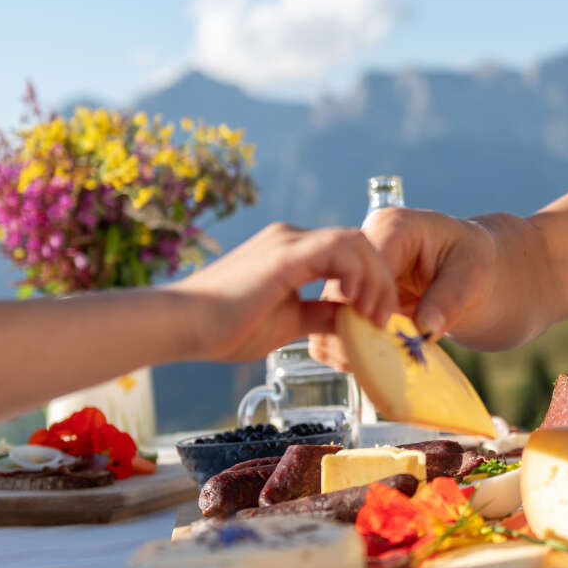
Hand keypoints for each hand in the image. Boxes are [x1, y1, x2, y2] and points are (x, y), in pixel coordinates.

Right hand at [175, 223, 397, 362]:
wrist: (180, 325)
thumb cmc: (223, 328)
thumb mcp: (287, 323)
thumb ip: (320, 316)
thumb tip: (352, 321)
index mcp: (292, 252)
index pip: (350, 254)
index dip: (373, 282)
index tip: (379, 318)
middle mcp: (292, 238)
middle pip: (360, 243)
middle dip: (382, 279)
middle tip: (386, 317)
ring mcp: (288, 241)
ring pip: (355, 241)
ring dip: (375, 277)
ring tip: (375, 315)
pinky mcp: (285, 253)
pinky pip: (338, 249)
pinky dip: (357, 273)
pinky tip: (357, 302)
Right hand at [309, 208, 498, 370]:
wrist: (466, 266)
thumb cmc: (470, 260)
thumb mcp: (471, 275)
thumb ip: (450, 299)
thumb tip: (426, 328)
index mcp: (392, 227)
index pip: (366, 264)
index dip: (372, 301)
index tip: (387, 328)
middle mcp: (364, 245)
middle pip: (340, 288)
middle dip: (356, 327)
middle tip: (376, 356)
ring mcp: (355, 272)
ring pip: (331, 311)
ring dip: (349, 340)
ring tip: (373, 362)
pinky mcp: (353, 296)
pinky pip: (337, 324)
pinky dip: (349, 346)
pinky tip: (369, 359)